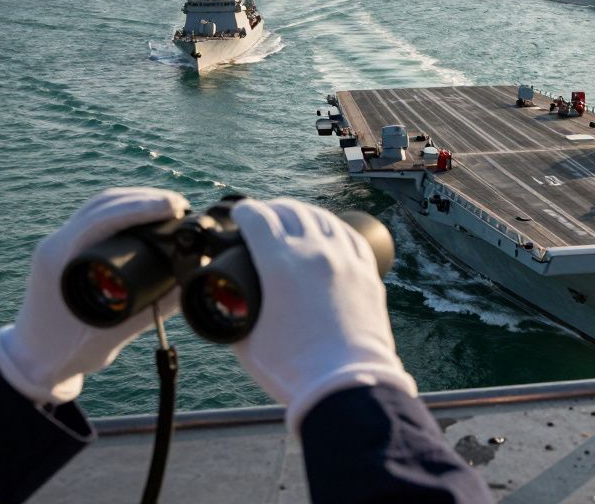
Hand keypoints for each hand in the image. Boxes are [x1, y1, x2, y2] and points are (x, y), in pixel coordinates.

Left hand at [0, 188, 189, 404]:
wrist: (35, 361)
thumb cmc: (68, 352)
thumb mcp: (117, 331)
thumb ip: (156, 307)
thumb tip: (192, 280)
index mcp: (60, 259)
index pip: (104, 217)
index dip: (142, 207)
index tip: (174, 207)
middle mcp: (56, 244)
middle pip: (104, 203)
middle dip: (144, 198)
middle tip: (180, 204)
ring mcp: (59, 243)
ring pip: (101, 205)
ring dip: (136, 199)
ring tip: (170, 206)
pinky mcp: (66, 248)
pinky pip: (97, 217)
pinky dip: (125, 211)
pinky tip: (147, 216)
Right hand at [231, 198, 414, 429]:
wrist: (346, 386)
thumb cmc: (293, 370)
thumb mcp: (246, 340)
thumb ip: (234, 314)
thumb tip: (227, 305)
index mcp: (280, 265)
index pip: (259, 219)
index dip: (245, 212)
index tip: (241, 213)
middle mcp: (315, 253)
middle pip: (290, 212)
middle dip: (272, 209)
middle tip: (263, 215)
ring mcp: (345, 260)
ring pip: (322, 218)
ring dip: (302, 213)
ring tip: (292, 218)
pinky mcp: (367, 273)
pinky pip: (349, 236)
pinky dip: (333, 227)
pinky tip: (327, 230)